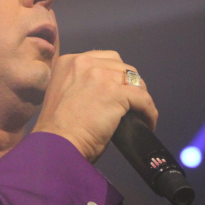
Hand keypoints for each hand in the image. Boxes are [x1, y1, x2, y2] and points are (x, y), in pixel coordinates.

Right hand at [32, 50, 157, 162]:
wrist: (56, 145)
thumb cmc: (56, 130)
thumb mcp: (63, 94)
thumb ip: (81, 85)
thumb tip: (103, 93)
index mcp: (69, 62)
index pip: (104, 59)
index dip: (115, 75)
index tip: (118, 90)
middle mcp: (84, 63)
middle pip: (121, 66)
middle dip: (129, 84)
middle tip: (132, 103)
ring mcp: (101, 76)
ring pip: (135, 81)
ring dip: (141, 97)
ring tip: (141, 114)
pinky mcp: (116, 93)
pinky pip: (143, 99)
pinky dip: (149, 111)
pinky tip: (148, 122)